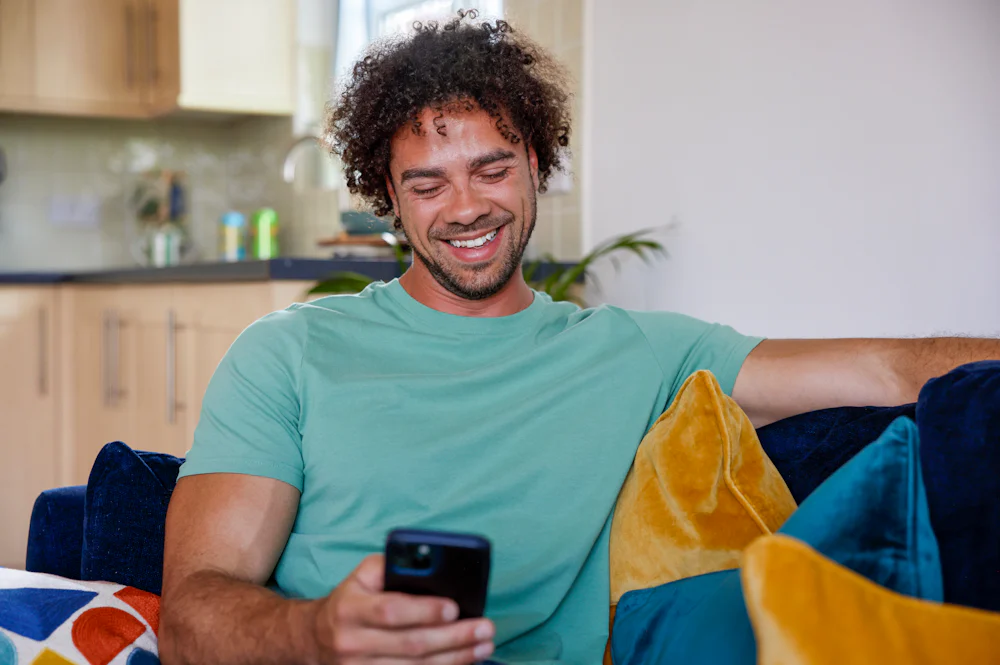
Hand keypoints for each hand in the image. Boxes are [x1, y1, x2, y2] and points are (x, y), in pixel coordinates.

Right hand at [312, 554, 494, 663]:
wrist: (317, 639)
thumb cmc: (352, 600)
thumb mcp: (362, 575)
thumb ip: (391, 565)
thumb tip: (431, 564)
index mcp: (350, 608)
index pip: (391, 611)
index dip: (424, 611)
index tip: (454, 607)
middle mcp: (352, 642)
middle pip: (411, 644)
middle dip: (454, 637)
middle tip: (484, 628)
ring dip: (456, 658)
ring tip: (484, 645)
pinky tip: (464, 661)